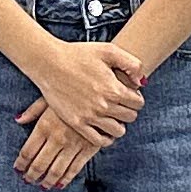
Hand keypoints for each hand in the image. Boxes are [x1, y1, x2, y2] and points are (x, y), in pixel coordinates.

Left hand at [12, 98, 103, 189]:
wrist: (100, 93)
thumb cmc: (71, 93)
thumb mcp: (49, 97)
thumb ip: (32, 111)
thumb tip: (18, 120)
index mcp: (44, 126)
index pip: (27, 152)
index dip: (21, 163)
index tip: (18, 169)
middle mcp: (57, 138)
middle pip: (39, 164)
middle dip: (31, 175)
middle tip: (27, 180)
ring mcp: (73, 145)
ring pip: (56, 170)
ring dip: (47, 181)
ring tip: (42, 185)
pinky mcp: (88, 149)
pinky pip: (75, 168)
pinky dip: (66, 179)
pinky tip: (59, 184)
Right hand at [19, 36, 145, 145]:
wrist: (49, 63)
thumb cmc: (78, 54)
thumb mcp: (108, 50)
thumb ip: (132, 64)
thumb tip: (141, 82)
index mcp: (113, 88)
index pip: (138, 103)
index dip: (135, 97)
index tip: (127, 93)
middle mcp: (104, 105)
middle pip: (130, 117)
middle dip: (128, 109)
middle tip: (119, 102)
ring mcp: (90, 116)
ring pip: (118, 131)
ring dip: (119, 124)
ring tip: (112, 115)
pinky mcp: (77, 123)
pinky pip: (99, 140)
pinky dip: (105, 137)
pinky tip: (103, 127)